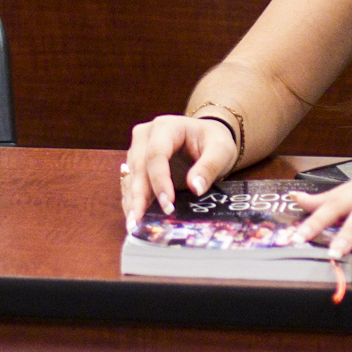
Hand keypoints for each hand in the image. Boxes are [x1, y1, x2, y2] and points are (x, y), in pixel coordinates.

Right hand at [119, 114, 238, 228]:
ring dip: (132, 201)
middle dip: (139, 196)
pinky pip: (131, 184)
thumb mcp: (221, 150)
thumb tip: (195, 188)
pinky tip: (136, 219)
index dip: (159, 181)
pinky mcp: (137, 165)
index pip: (156, 154)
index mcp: (165, 127)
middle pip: (138, 167)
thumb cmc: (213, 141)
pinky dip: (133, 202)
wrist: (206, 137)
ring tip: (134, 225)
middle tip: (139, 221)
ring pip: (131, 177)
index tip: (167, 205)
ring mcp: (138, 150)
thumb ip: (209, 166)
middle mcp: (145, 136)